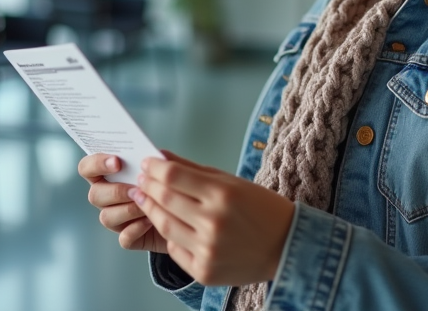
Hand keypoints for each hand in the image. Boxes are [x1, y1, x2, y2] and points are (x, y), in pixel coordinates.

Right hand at [78, 153, 167, 252]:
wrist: (184, 212)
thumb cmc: (170, 184)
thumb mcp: (166, 167)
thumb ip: (157, 159)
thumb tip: (149, 156)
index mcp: (109, 175)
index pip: (87, 167)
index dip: (96, 164)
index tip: (117, 162)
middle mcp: (107, 197)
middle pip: (94, 195)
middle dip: (116, 191)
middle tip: (136, 189)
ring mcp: (116, 219)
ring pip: (106, 217)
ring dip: (127, 210)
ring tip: (147, 204)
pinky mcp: (129, 237)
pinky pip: (124, 237)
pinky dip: (136, 229)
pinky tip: (150, 221)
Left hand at [131, 151, 295, 286]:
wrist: (286, 247)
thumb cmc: (261, 209)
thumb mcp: (232, 182)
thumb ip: (194, 170)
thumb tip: (162, 157)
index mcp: (223, 195)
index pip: (174, 176)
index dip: (154, 168)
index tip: (147, 164)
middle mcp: (213, 223)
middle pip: (165, 199)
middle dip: (148, 187)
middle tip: (141, 181)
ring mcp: (208, 250)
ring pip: (164, 226)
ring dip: (151, 210)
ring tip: (145, 200)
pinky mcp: (204, 271)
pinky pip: (175, 250)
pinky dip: (170, 236)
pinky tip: (169, 225)